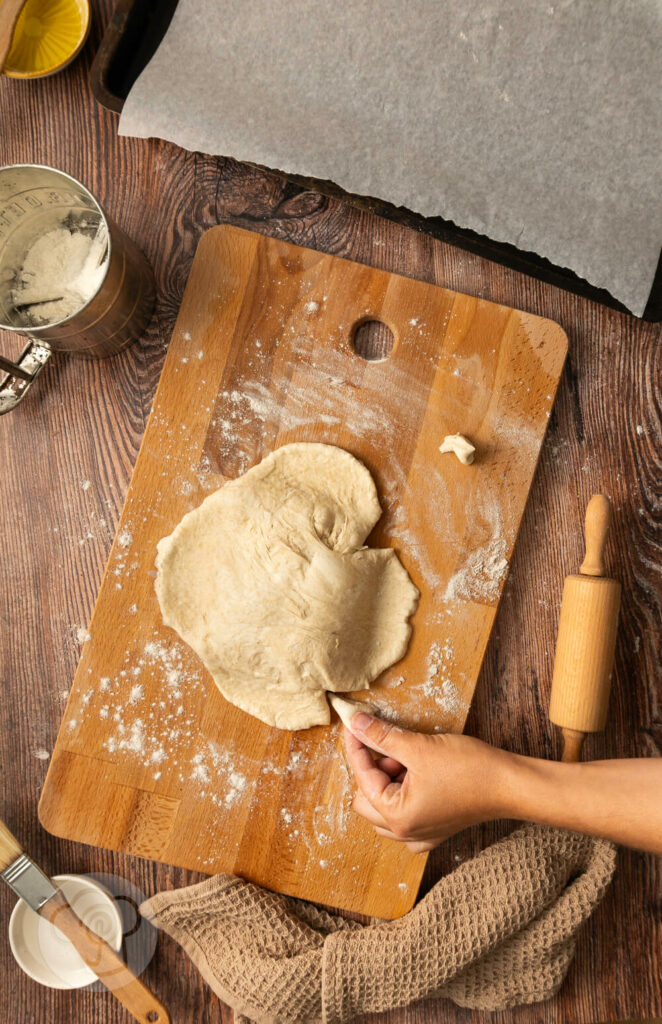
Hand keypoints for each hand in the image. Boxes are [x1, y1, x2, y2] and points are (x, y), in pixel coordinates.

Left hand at [344, 713, 514, 852]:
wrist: (509, 784)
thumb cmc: (469, 768)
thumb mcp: (419, 747)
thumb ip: (382, 736)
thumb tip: (356, 723)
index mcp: (398, 817)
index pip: (362, 778)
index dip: (357, 747)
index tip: (353, 724)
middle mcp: (405, 833)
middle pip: (366, 798)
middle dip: (374, 768)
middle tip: (393, 746)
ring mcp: (420, 835)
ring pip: (382, 807)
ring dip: (387, 781)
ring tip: (409, 761)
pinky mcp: (433, 830)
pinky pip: (403, 816)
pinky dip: (402, 794)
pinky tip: (418, 777)